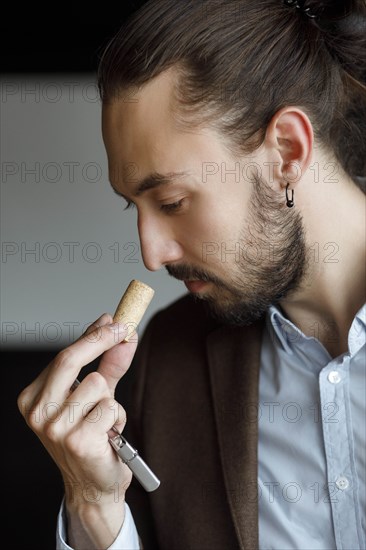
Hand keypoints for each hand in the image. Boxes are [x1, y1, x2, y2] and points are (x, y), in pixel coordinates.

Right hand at [17, 313, 137, 548]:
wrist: (93, 486)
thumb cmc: (91, 438)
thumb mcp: (96, 396)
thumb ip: (108, 366)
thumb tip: (121, 336)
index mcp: (33, 398)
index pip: (63, 355)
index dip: (91, 335)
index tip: (112, 319)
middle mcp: (38, 412)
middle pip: (69, 359)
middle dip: (101, 340)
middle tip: (123, 330)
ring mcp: (55, 428)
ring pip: (97, 383)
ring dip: (111, 399)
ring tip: (105, 420)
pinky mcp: (78, 441)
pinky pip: (110, 407)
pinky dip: (117, 418)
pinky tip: (108, 435)